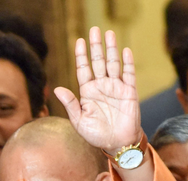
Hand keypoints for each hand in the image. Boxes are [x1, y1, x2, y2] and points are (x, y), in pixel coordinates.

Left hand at [54, 27, 141, 153]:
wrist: (117, 144)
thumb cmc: (97, 135)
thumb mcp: (79, 122)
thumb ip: (70, 105)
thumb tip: (58, 89)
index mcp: (88, 92)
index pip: (83, 69)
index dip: (81, 56)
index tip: (79, 41)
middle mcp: (101, 86)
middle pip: (98, 62)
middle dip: (96, 46)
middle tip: (94, 29)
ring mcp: (116, 88)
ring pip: (113, 64)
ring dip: (111, 49)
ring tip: (108, 34)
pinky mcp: (129, 93)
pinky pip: (129, 75)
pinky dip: (127, 63)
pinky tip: (125, 51)